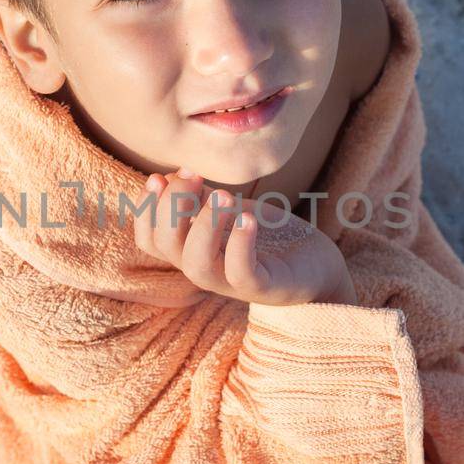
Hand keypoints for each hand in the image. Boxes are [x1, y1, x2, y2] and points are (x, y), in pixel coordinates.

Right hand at [133, 168, 355, 305]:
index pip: (151, 240)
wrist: (318, 265)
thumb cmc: (270, 237)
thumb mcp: (233, 211)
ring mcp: (233, 282)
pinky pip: (242, 273)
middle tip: (193, 176)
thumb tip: (174, 175)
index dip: (145, 210)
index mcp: (193, 250)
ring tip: (223, 195)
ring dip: (203, 225)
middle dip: (171, 207)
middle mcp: (207, 269)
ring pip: (197, 264)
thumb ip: (203, 198)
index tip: (158, 177)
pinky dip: (240, 244)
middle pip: (167, 247)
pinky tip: (248, 218)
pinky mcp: (264, 288)